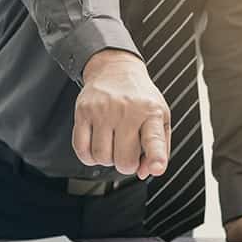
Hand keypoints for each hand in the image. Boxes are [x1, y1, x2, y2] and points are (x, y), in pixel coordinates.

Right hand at [75, 49, 169, 177]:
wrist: (115, 69)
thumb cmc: (141, 98)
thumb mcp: (160, 118)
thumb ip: (160, 148)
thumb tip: (146, 172)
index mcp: (151, 112)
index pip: (154, 139)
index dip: (155, 157)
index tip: (156, 167)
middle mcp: (127, 110)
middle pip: (123, 160)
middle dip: (127, 165)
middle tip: (129, 153)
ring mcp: (103, 110)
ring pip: (101, 158)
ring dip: (107, 159)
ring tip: (113, 145)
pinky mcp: (83, 111)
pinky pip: (81, 150)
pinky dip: (89, 156)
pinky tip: (98, 146)